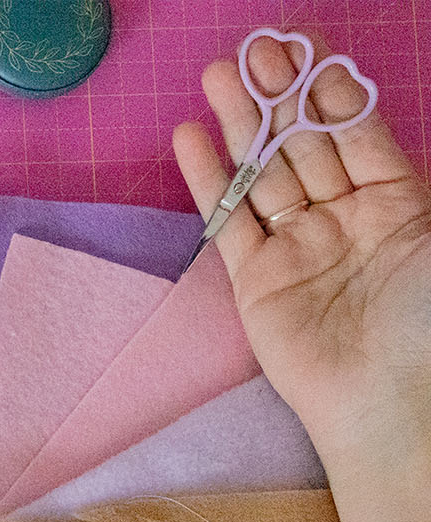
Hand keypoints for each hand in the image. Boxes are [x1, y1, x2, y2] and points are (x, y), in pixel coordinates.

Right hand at [172, 33, 430, 470]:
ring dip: (240, 124)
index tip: (305, 46)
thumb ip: (390, 172)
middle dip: (280, 96)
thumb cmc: (425, 317)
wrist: (388, 398)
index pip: (356, 131)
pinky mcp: (255, 279)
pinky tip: (192, 138)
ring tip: (217, 76)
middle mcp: (345, 218)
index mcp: (398, 202)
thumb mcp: (430, 234)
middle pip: (305, 144)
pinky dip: (210, 179)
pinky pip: (228, 220)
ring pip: (264, 173)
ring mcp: (297, 247)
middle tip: (255, 51)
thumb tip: (359, 119)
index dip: (329, 89)